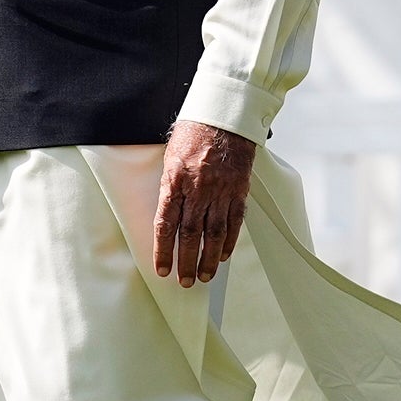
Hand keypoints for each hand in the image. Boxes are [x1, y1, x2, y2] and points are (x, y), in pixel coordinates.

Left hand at [150, 119, 254, 288]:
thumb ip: (168, 187)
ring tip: (204, 276)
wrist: (224, 118)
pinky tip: (222, 255)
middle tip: (184, 282)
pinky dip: (229, 241)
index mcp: (175, 180)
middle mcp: (198, 189)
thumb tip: (166, 215)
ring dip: (208, 258)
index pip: (166, 223)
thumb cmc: (192, 134)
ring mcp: (220, 191)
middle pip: (190, 233)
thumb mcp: (170, 157)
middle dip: (186, 261)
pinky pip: (234, 221)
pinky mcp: (238, 190)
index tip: (162, 269)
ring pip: (213, 233)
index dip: (163, 249)